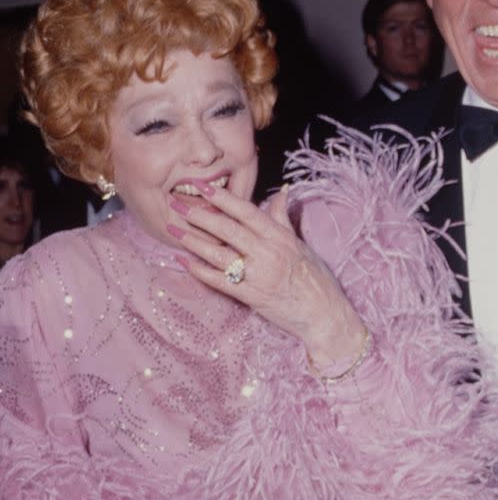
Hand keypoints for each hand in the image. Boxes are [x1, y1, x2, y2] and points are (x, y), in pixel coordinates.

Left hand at [168, 183, 366, 368]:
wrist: (324, 313)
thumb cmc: (315, 278)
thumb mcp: (300, 243)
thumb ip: (283, 218)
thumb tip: (281, 192)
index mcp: (280, 237)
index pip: (247, 212)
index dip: (223, 198)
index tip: (202, 187)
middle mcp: (268, 253)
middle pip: (227, 230)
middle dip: (199, 216)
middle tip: (175, 204)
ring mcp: (258, 275)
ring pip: (219, 254)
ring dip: (193, 241)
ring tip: (172, 229)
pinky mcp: (251, 296)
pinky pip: (220, 282)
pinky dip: (199, 271)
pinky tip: (183, 261)